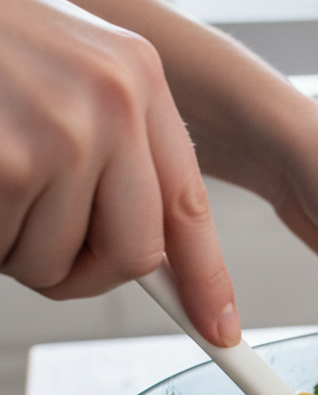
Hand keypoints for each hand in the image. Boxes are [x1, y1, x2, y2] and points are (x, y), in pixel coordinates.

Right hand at [0, 0, 239, 345]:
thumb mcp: (63, 67)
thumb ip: (111, 143)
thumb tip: (145, 247)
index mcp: (136, 76)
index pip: (188, 203)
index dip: (206, 277)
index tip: (219, 327)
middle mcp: (113, 102)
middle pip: (135, 254)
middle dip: (82, 269)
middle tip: (32, 239)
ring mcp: (62, 133)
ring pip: (55, 261)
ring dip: (12, 244)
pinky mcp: (9, 164)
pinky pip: (5, 253)